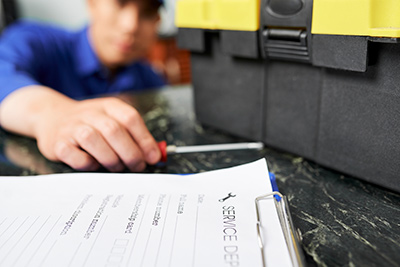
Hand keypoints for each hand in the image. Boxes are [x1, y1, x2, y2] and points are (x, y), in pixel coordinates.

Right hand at [0, 86, 160, 171]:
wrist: (51, 117)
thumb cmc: (90, 124)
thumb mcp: (113, 121)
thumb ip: (134, 136)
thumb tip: (155, 155)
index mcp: (108, 106)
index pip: (130, 118)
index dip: (145, 140)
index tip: (153, 157)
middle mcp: (90, 113)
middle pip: (114, 130)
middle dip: (130, 153)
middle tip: (137, 166)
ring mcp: (72, 127)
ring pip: (94, 141)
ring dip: (111, 159)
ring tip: (117, 167)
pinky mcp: (58, 143)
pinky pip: (77, 157)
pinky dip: (89, 165)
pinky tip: (94, 164)